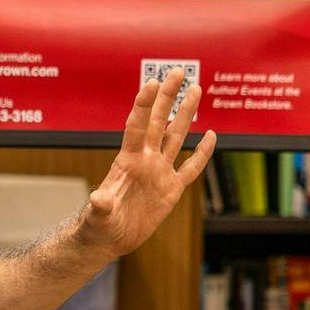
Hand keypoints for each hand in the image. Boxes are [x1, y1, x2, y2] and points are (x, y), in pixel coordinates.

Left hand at [77, 69, 216, 259]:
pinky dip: (203, 153)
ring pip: (177, 136)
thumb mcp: (98, 217)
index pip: (137, 126)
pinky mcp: (171, 189)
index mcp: (128, 162)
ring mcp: (160, 173)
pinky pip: (191, 167)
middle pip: (159, 121)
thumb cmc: (98, 226)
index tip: (152, 82)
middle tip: (177, 71)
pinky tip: (212, 135)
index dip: (144, 105)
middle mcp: (146, 161)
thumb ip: (101, 206)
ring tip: (196, 89)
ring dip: (186, 114)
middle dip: (168, 96)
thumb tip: (98, 199)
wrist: (109, 239)